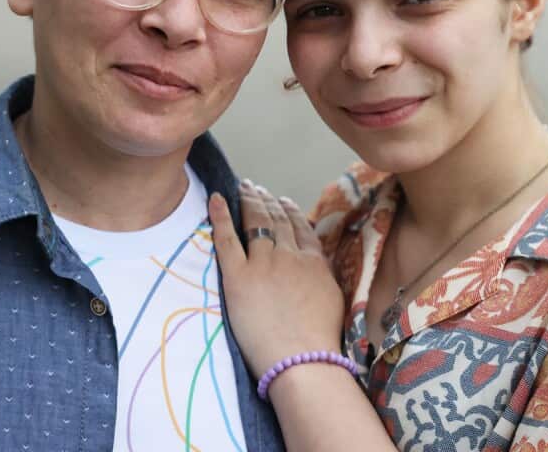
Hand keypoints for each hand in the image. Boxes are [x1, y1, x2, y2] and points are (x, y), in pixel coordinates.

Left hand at [210, 181, 344, 378]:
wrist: (303, 360)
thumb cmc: (319, 341)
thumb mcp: (333, 299)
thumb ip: (321, 276)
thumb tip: (314, 267)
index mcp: (314, 262)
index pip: (299, 227)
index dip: (289, 211)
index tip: (282, 201)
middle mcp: (289, 255)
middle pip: (276, 220)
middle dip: (266, 200)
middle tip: (256, 188)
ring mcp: (263, 264)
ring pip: (255, 222)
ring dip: (249, 201)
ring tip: (243, 188)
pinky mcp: (239, 276)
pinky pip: (227, 238)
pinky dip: (220, 215)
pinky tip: (215, 198)